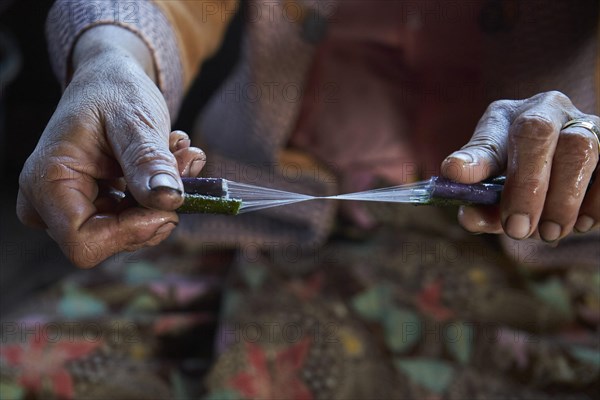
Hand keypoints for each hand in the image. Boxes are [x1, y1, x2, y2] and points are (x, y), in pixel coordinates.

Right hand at [17, 27, 205, 266]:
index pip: (84, 243)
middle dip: (155, 206)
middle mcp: (48, 205)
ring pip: (129, 233)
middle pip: (110, 242)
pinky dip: (160, 195)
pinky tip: (169, 160)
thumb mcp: (134, 119)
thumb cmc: (114, 92)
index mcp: (46, 182)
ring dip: (164, 197)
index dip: (131, 232)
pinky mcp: (95, 211)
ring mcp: (71, 211)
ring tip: (177, 151)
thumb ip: (147, 160)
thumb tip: (169, 200)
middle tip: (183, 159)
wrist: (110, 81)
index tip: (169, 203)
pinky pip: (135, 222)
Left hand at [441, 91, 599, 241]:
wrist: (562, 164)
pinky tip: (583, 223)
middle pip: (538, 132)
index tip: (455, 175)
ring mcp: (588, 123)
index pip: (491, 134)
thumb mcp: (494, 183)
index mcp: (510, 116)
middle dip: (526, 186)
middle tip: (517, 229)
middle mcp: (550, 110)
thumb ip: (479, 197)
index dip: (475, 159)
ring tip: (549, 233)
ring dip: (564, 198)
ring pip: (581, 149)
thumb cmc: (519, 174)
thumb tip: (469, 216)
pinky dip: (597, 201)